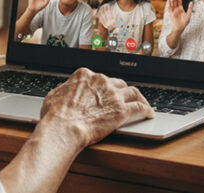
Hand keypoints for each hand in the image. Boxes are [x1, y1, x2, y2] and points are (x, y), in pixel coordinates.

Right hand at [39, 68, 154, 150]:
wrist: (64, 127)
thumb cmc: (56, 114)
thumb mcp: (54, 95)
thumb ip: (64, 90)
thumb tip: (65, 91)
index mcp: (85, 75)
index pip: (99, 77)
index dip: (103, 86)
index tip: (105, 91)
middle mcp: (101, 81)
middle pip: (117, 83)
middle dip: (121, 90)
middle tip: (124, 97)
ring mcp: (113, 95)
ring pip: (133, 92)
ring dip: (139, 97)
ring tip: (142, 103)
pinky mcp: (122, 110)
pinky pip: (140, 108)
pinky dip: (146, 110)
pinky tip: (149, 114)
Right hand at [166, 0, 192, 33]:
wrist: (180, 27)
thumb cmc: (184, 22)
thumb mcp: (188, 14)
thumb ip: (190, 8)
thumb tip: (191, 2)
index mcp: (180, 8)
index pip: (179, 1)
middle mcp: (176, 8)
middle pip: (175, 0)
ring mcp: (173, 10)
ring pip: (172, 2)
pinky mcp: (171, 13)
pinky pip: (170, 7)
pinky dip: (170, 3)